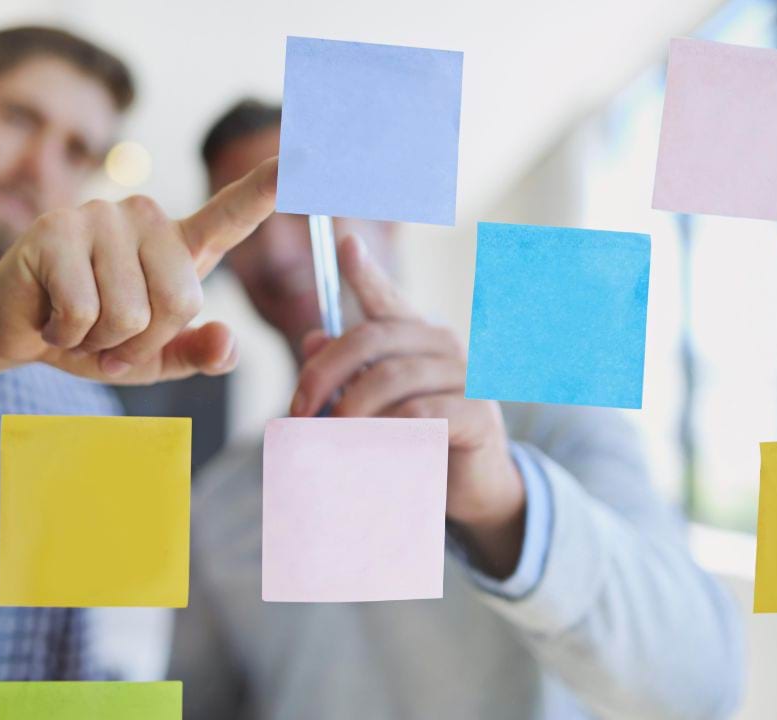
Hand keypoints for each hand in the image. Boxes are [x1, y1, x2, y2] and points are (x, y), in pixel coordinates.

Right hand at [0, 157, 277, 384]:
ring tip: (77, 323)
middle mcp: (146, 218)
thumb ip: (197, 355)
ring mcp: (100, 216)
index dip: (268, 188)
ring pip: (129, 313)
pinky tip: (51, 316)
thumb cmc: (94, 339)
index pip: (233, 213)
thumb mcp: (154, 360)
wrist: (18, 330)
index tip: (308, 156)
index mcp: (179, 245)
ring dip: (100, 342)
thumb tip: (227, 343)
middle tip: (109, 340)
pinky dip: (67, 334)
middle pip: (180, 303)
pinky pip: (84, 310)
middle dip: (142, 344)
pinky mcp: (55, 230)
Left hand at [290, 235, 526, 576]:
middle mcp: (443, 345)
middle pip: (372, 338)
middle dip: (324, 372)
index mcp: (416, 337)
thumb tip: (312, 339)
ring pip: (392, 378)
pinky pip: (421, 413)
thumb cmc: (417, 441)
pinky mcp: (478, 415)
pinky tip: (367, 448)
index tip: (344, 244)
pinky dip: (385, 430)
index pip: (386, 298)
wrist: (471, 488)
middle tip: (298, 409)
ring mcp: (466, 377)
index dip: (365, 272)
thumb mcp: (372, 407)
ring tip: (325, 438)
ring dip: (349, 409)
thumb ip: (343, 374)